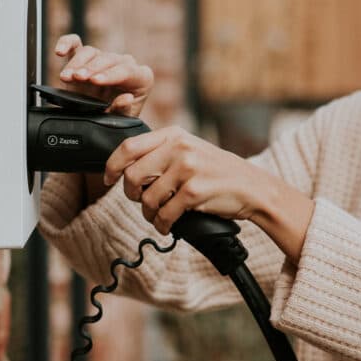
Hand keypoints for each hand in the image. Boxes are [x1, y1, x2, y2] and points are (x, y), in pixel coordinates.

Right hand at [54, 34, 153, 116]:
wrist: (103, 119)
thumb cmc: (116, 118)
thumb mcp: (121, 120)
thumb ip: (123, 111)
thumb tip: (126, 98)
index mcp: (140, 78)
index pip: (127, 71)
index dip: (111, 74)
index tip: (96, 81)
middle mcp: (123, 64)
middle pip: (107, 59)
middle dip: (91, 68)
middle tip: (78, 78)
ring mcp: (104, 59)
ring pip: (90, 52)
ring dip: (76, 63)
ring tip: (66, 77)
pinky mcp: (86, 58)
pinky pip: (76, 44)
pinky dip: (66, 43)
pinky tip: (59, 52)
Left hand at [104, 126, 315, 264]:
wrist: (253, 188)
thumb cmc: (217, 172)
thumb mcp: (190, 150)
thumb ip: (162, 153)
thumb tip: (125, 170)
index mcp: (174, 135)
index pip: (128, 147)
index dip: (112, 166)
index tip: (107, 179)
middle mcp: (179, 148)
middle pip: (132, 176)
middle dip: (132, 195)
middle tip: (142, 202)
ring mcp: (187, 169)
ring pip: (147, 199)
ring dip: (149, 214)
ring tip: (160, 215)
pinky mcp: (194, 192)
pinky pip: (164, 214)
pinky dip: (162, 225)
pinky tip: (169, 225)